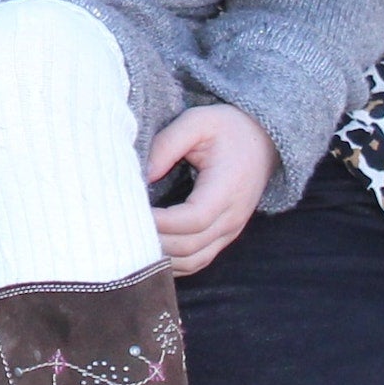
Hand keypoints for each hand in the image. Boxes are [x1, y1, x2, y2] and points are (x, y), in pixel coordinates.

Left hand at [145, 105, 275, 277]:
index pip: (193, 220)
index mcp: (226, 189)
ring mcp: (230, 231)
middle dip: (154, 241)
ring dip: (161, 257)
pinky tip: (149, 250)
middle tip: (121, 227)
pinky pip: (198, 260)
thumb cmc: (227, 128)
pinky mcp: (224, 236)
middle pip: (189, 246)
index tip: (129, 211)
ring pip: (193, 261)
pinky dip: (173, 262)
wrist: (262, 140)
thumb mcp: (197, 122)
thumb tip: (142, 176)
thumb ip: (167, 144)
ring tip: (130, 241)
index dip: (161, 222)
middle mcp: (232, 217)